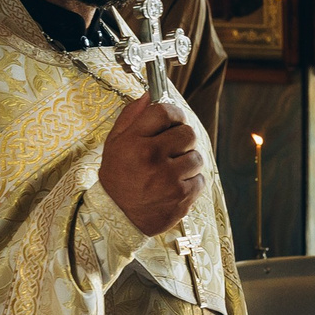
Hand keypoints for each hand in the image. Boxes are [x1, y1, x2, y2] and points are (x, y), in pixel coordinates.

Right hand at [98, 91, 203, 235]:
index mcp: (134, 142)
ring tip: (172, 171)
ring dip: (187, 163)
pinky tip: (175, 187)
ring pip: (196, 157)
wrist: (117, 218)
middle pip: (187, 133)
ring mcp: (169, 179)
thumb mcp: (114, 144)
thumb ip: (131, 117)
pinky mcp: (182, 197)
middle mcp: (152, 158)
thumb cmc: (117, 178)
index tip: (174, 120)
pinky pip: (200, 180)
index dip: (174, 113)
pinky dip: (191, 183)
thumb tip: (149, 95)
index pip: (164, 112)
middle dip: (183, 139)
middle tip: (172, 150)